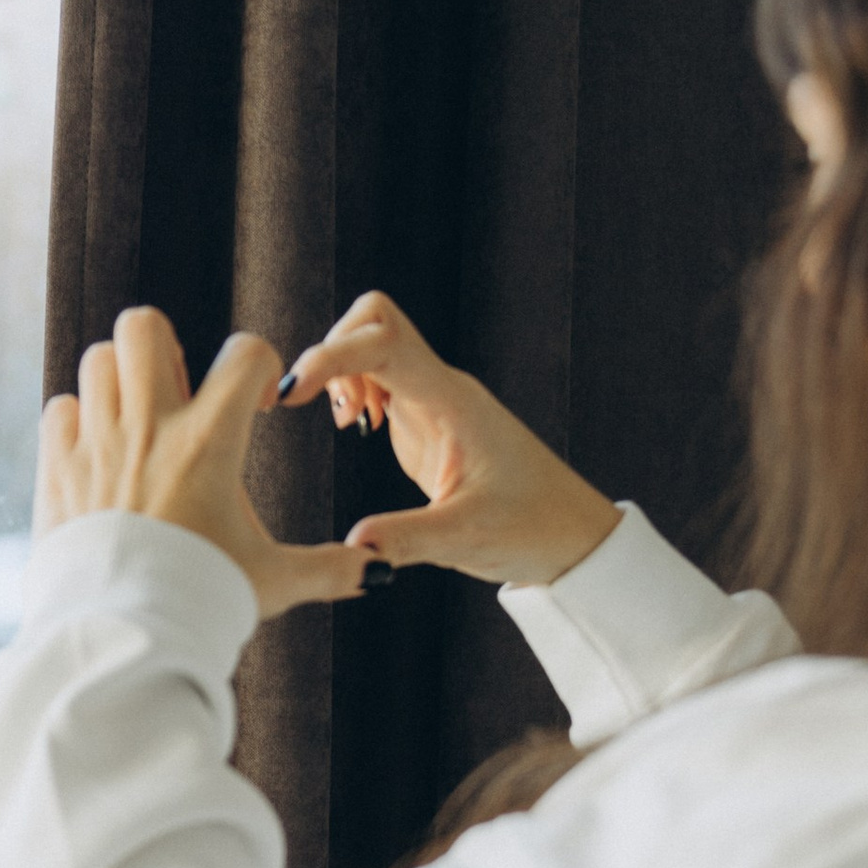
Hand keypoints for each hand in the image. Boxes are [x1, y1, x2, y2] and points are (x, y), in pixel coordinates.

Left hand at [33, 308, 371, 617]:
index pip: (245, 353)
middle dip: (166, 347)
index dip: (260, 365)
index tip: (256, 404)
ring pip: (99, 359)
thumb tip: (378, 571)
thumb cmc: (202, 602)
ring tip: (138, 422)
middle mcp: (150, 429)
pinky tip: (98, 454)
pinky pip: (60, 409)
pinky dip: (77, 421)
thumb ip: (329, 569)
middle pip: (144, 325)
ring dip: (121, 380)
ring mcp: (97, 443)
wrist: (125, 637)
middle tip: (179, 393)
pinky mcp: (58, 468)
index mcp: (209, 443)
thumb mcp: (274, 583)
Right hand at [277, 292, 620, 587]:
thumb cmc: (533, 528)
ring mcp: (433, 400)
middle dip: (334, 352)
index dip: (333, 355)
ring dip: (342, 371)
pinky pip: (380, 376)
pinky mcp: (427, 419)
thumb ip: (407, 540)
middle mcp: (442, 389)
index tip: (294, 393)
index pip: (385, 344)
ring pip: (373, 343)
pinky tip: (360, 427)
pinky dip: (354, 389)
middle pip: (374, 319)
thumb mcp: (466, 540)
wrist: (572, 534)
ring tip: (347, 424)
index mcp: (453, 403)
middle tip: (328, 413)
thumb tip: (353, 547)